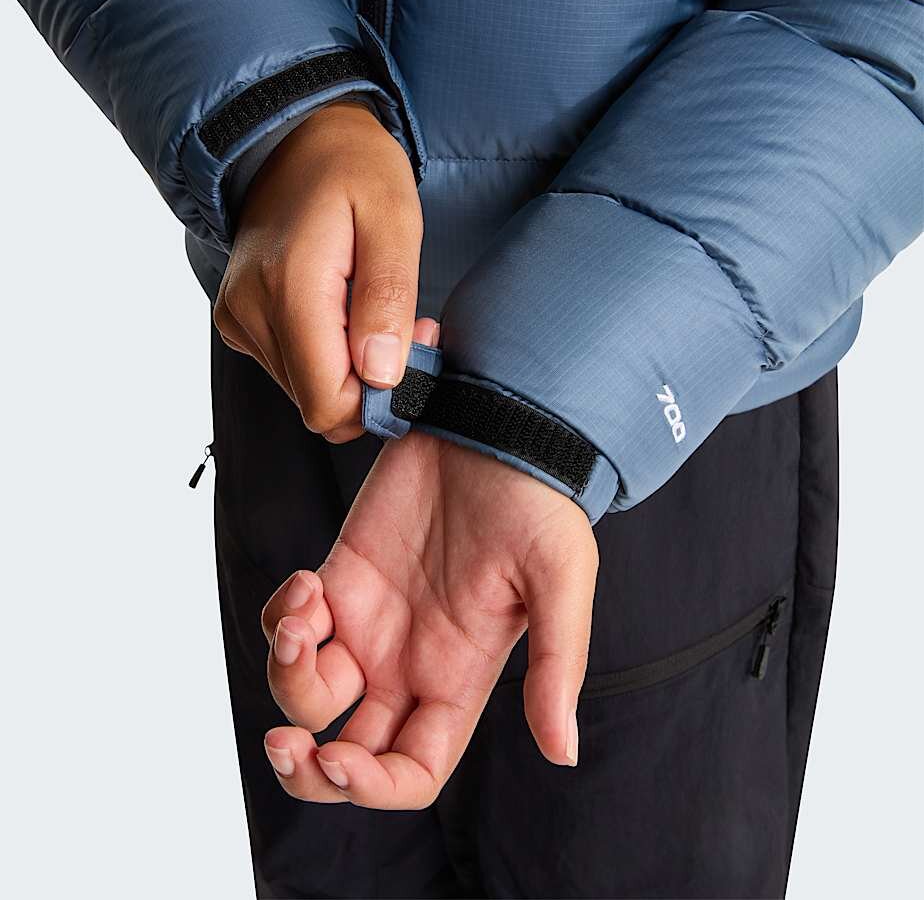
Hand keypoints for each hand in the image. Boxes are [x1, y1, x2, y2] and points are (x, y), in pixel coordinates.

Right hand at [213, 99, 436, 442]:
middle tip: (402, 326)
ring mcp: (237, 318)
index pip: (328, 404)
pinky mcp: (237, 321)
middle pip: (318, 406)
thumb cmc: (355, 170)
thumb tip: (380, 376)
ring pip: (306, 393)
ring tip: (370, 310)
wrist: (296, 137)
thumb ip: (387, 299)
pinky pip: (291, 371)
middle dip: (370, 383)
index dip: (380, 397)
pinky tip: (342, 312)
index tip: (414, 344)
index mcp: (289, 288)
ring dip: (349, 369)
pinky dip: (325, 357)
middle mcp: (249, 311)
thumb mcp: (394, 220)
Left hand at [260, 432, 598, 809]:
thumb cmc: (536, 504)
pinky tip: (307, 581)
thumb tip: (563, 755)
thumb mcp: (560, 581)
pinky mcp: (343, 575)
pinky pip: (293, 621)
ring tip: (305, 619)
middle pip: (348, 751)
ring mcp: (372, 621)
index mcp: (460, 679)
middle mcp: (410, 662)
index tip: (339, 758)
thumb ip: (557, 667)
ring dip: (287, 671)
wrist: (494, 430)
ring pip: (309, 689)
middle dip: (306, 766)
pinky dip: (283, 615)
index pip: (413, 770)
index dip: (372, 787)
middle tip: (283, 743)